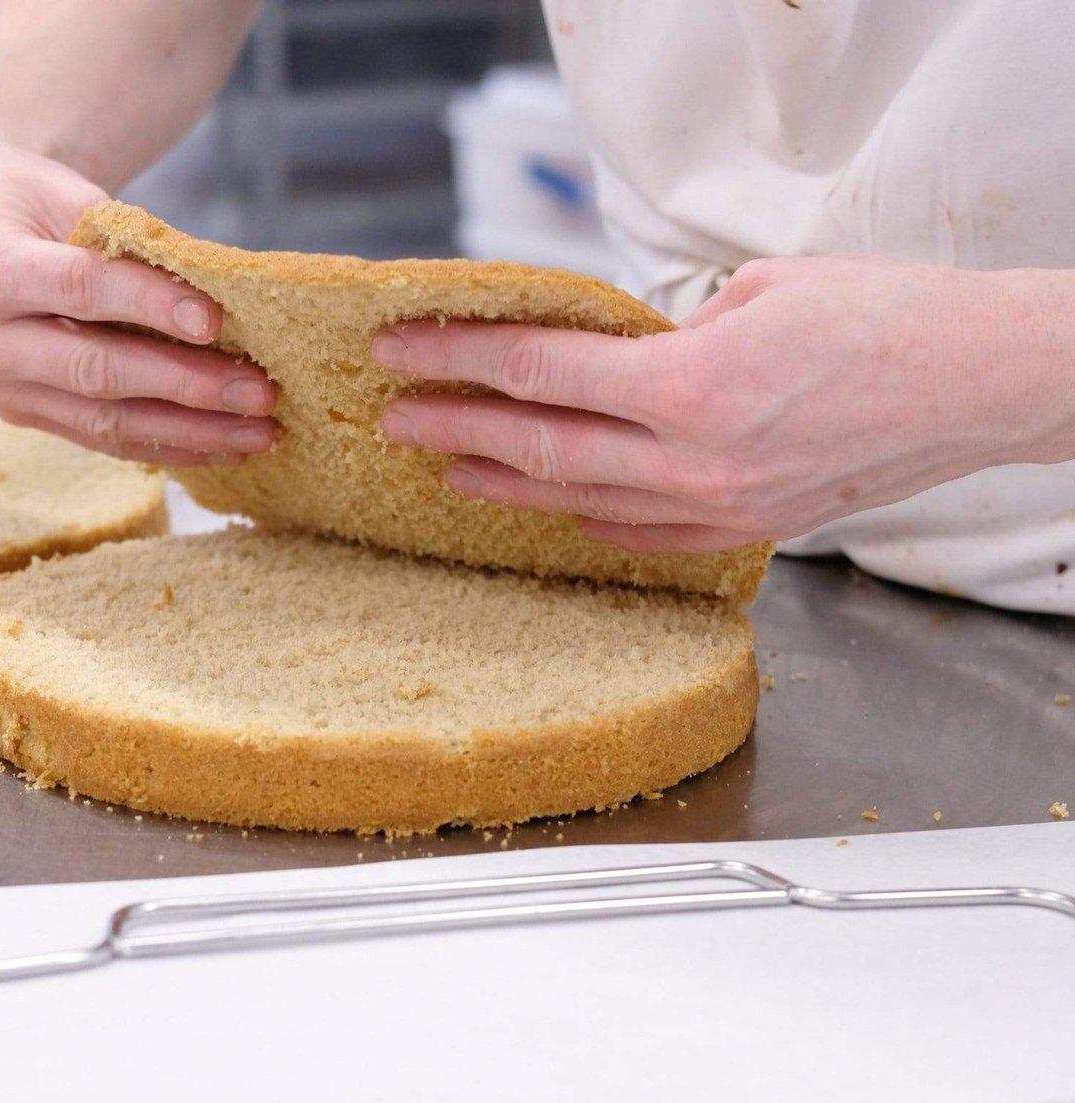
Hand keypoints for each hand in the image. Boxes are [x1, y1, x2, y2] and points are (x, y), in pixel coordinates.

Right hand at [0, 126, 276, 464]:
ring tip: (259, 434)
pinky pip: (104, 440)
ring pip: (106, 423)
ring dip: (191, 433)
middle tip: (261, 395)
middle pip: (98, 371)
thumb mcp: (67, 196)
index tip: (217, 320)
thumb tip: (219, 309)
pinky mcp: (24, 416)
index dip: (152, 306)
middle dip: (188, 387)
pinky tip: (223, 445)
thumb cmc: (26, 199)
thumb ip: (127, 246)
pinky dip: (168, 446)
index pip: (82, 289)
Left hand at [373, 257, 1074, 552]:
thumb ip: (670, 334)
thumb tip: (613, 357)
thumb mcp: (761, 291)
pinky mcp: (745, 532)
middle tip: (395, 418)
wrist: (980, 384)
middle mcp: (693, 460)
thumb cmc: (887, 318)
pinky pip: (639, 537)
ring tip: (449, 469)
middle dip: (455, 429)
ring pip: (580, 502)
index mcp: (693, 384)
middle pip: (540, 447)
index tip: (401, 351)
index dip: (460, 358)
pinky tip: (546, 513)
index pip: (541, 370)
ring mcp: (717, 508)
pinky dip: (584, 522)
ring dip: (506, 484)